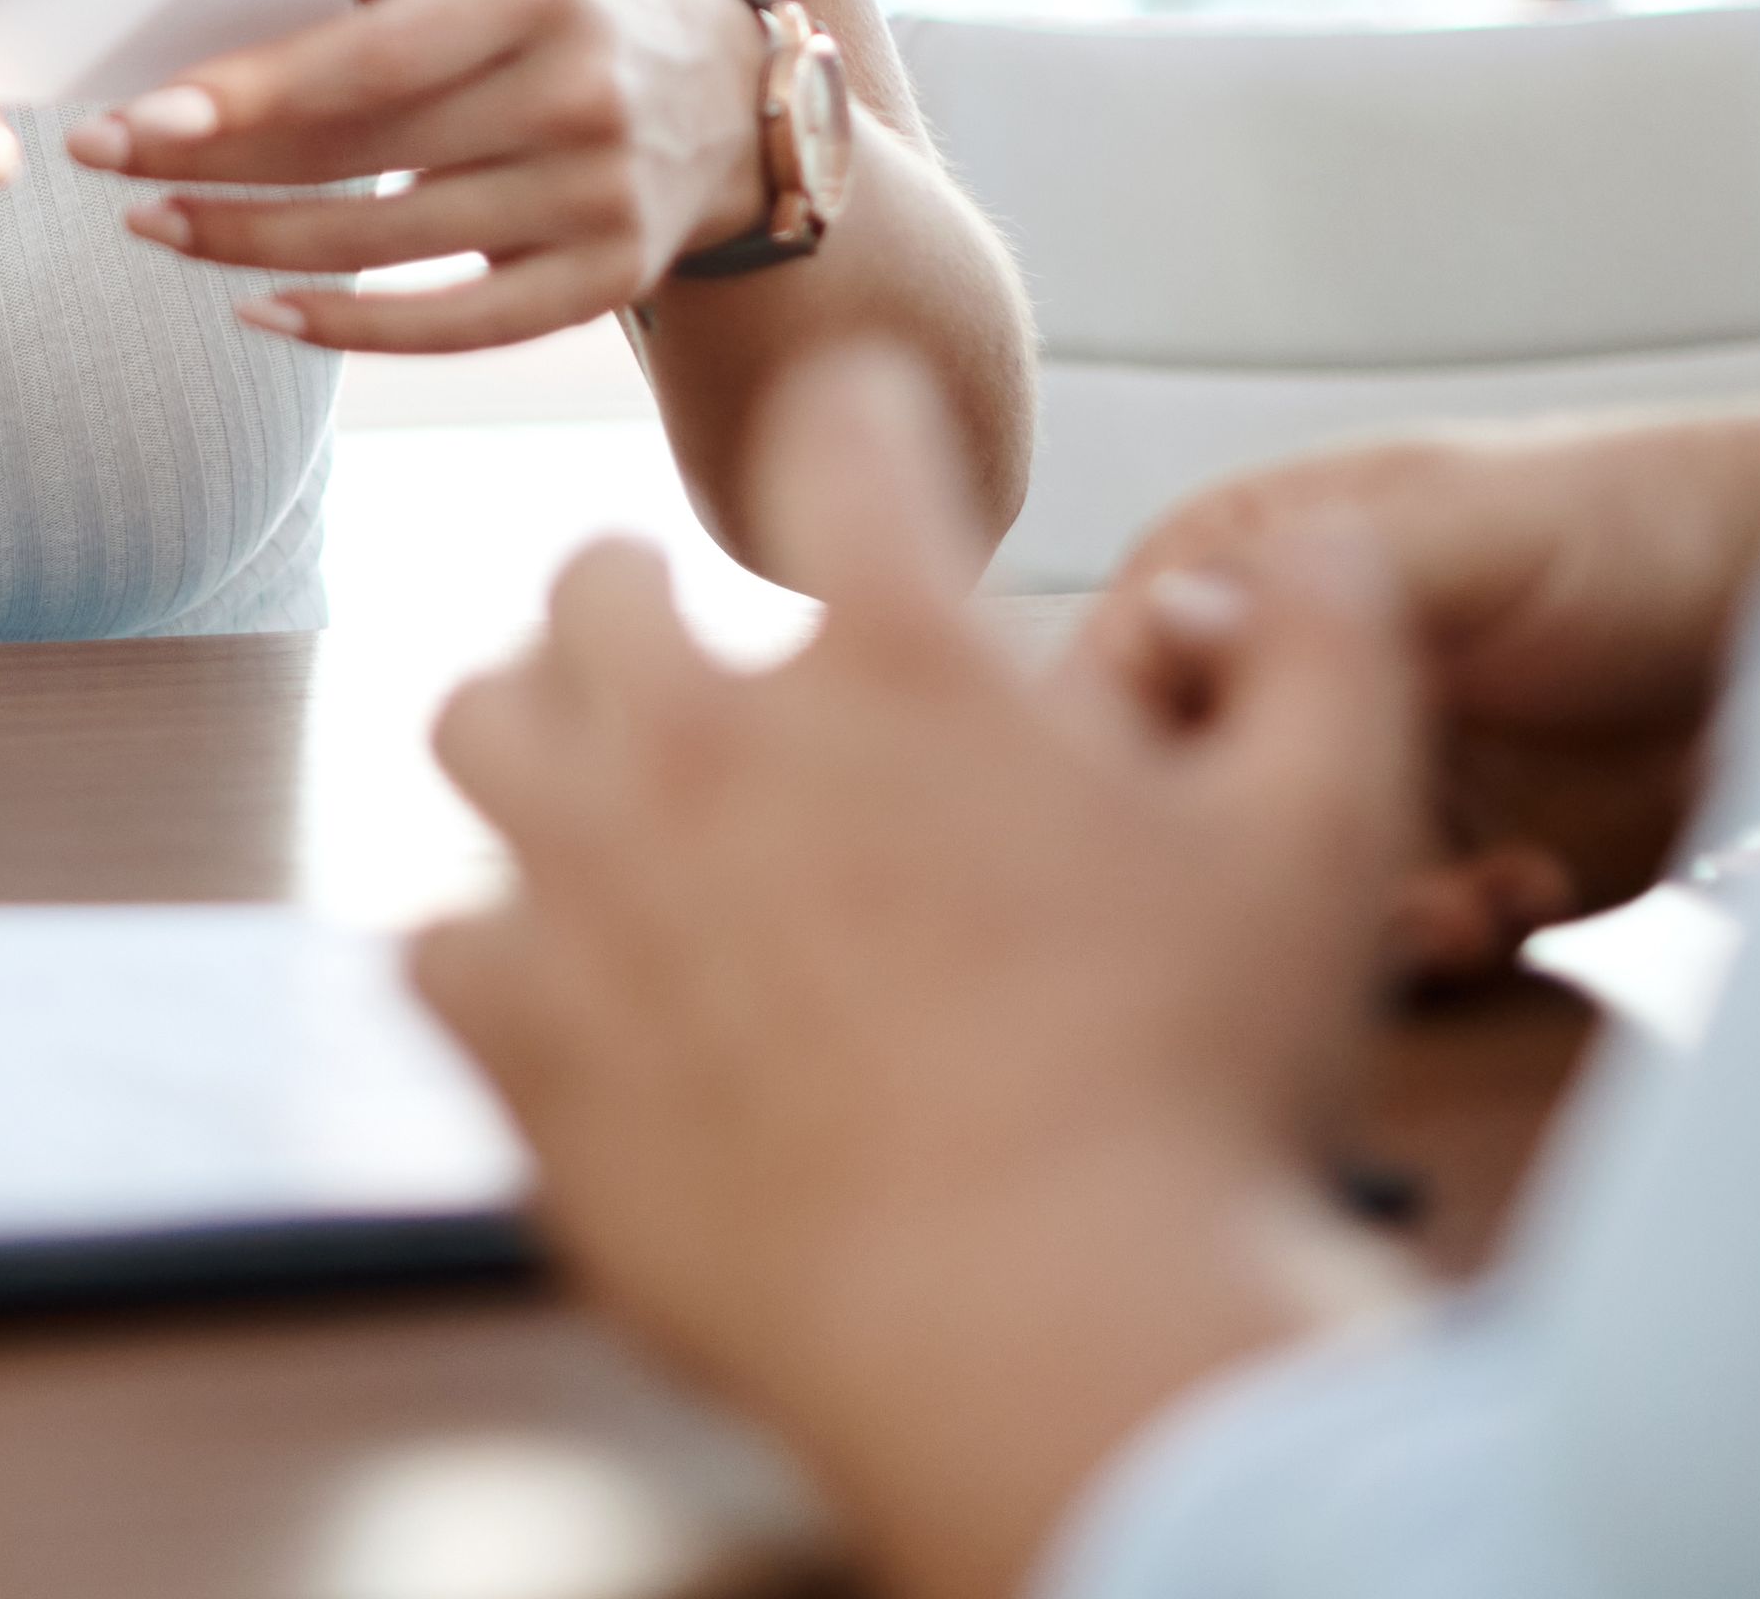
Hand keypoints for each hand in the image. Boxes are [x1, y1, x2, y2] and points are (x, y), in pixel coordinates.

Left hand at [64, 0, 770, 349]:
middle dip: (217, 164)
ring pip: (389, 244)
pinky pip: (451, 327)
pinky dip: (347, 328)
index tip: (139, 115)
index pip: (369, 52)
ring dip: (251, 244)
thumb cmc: (551, 5)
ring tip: (155, 225)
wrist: (729, 95)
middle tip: (103, 160)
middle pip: (363, 151)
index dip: (250, 91)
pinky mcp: (603, 282)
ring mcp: (598, 197)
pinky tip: (258, 310)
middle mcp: (576, 89)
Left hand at [415, 351, 1429, 1598]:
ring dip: (537, 723)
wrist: (1050, 1338)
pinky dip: (487, 941)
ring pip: (478, 724)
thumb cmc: (1197, 1092)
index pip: (839, 438)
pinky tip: (548, 968)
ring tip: (591, 762)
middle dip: (644, 581)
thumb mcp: (1326, 836)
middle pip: (597, 577)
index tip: (874, 442)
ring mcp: (589, 892)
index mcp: (894, 661)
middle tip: (680, 617)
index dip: (871, 421)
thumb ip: (1328, 646)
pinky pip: (432, 942)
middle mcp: (706, 744)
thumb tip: (1314, 541)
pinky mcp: (526, 1048)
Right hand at [1074, 407, 1759, 986]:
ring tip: (1483, 904)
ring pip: (1288, 898)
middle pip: (1190, 815)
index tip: (1216, 833)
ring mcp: (1363, 775)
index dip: (1144, 769)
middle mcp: (1280, 677)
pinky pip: (1396, 941)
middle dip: (1274, 875)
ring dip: (1379, 923)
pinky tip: (1537, 894)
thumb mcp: (1474, 530)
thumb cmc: (1637, 522)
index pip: (1110, 681)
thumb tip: (1172, 621)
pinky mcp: (1447, 863)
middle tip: (1389, 898)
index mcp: (1242, 566)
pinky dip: (1458, 940)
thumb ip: (1323, 575)